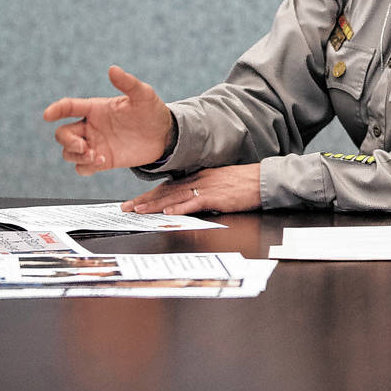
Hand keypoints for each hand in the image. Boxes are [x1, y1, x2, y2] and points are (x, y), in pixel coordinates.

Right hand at [43, 66, 173, 174]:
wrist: (164, 135)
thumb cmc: (152, 111)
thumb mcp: (143, 95)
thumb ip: (128, 83)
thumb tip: (112, 69)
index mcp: (96, 109)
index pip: (68, 107)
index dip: (55, 109)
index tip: (48, 115)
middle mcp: (91, 127)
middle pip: (62, 134)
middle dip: (67, 141)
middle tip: (84, 146)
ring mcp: (95, 144)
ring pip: (69, 153)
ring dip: (77, 156)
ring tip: (96, 156)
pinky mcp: (102, 160)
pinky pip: (82, 168)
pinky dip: (85, 166)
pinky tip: (100, 161)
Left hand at [121, 163, 261, 214]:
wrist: (265, 179)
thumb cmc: (247, 183)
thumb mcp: (222, 182)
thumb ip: (206, 189)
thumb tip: (192, 200)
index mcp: (200, 176)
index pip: (169, 186)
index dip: (150, 194)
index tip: (135, 201)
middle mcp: (200, 179)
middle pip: (166, 191)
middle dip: (144, 200)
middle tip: (125, 208)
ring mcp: (207, 187)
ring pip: (174, 197)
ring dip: (155, 204)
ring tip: (138, 211)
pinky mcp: (217, 197)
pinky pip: (194, 203)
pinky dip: (179, 208)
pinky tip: (168, 213)